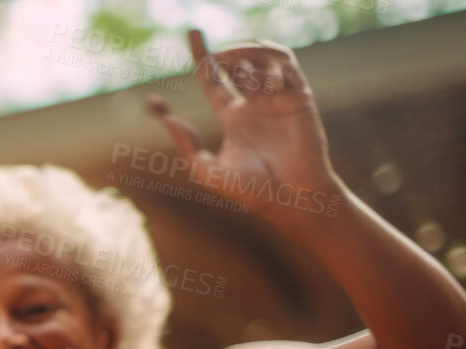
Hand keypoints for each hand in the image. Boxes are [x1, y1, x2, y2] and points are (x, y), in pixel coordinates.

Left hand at [147, 30, 342, 221]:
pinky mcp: (299, 96)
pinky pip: (286, 65)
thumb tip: (167, 119)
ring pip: (260, 58)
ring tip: (234, 64)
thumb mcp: (208, 170)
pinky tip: (263, 81)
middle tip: (211, 52)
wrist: (291, 197)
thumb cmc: (252, 191)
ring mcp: (277, 98)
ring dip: (246, 53)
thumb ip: (186, 145)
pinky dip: (272, 62)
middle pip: (237, 63)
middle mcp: (254, 103)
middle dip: (224, 52)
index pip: (214, 78)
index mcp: (233, 116)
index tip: (192, 34)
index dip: (202, 56)